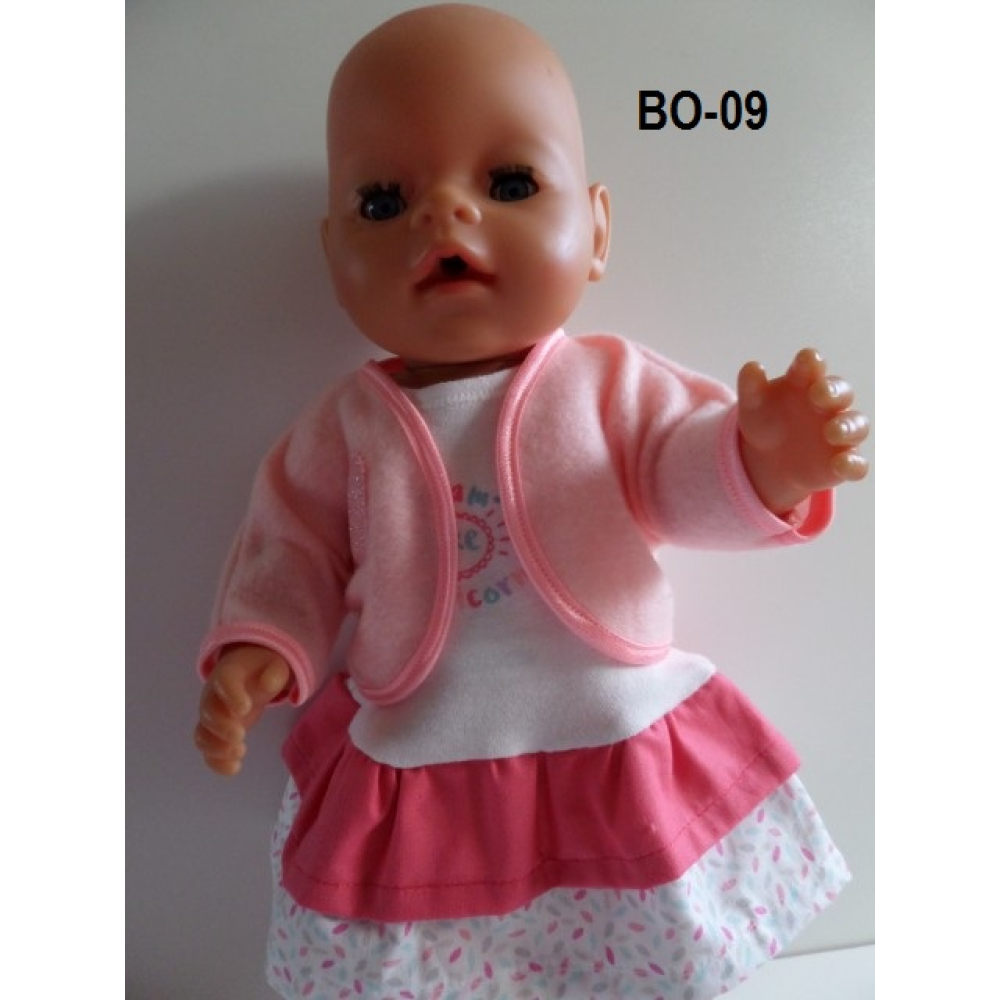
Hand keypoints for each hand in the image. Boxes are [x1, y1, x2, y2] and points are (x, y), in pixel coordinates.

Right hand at [194, 645, 290, 775]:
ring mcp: (212, 717)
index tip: (244, 709)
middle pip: (208, 712)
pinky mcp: (216, 734)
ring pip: (203, 734)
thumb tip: (268, 684)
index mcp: (227, 674)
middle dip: (222, 727)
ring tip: (240, 753)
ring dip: (217, 748)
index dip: (231, 695)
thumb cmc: (260, 669)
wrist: (246, 673)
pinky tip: (234, 768)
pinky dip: (217, 762)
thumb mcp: (274, 665)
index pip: (224, 681)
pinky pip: (208, 750)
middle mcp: (213, 696)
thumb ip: (274, 673)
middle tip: (240, 736)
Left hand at [737, 348, 868, 514]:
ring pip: (856, 425)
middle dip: (833, 391)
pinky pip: (856, 463)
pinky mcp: (842, 462)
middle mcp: (829, 404)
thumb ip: (751, 386)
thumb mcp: (753, 404)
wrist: (769, 458)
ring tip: (832, 432)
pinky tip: (841, 465)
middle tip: (818, 394)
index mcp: (805, 382)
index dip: (811, 362)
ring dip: (848, 427)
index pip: (812, 367)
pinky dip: (853, 464)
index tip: (808, 360)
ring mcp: (839, 432)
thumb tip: (752, 366)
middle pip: (841, 392)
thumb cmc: (767, 419)